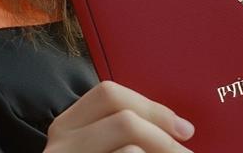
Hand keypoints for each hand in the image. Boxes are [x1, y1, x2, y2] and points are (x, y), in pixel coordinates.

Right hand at [44, 81, 193, 152]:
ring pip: (130, 150)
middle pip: (124, 120)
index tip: (183, 129)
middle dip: (164, 138)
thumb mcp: (102, 148)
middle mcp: (60, 148)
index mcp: (67, 128)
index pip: (109, 95)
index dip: (152, 107)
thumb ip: (125, 134)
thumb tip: (180, 129)